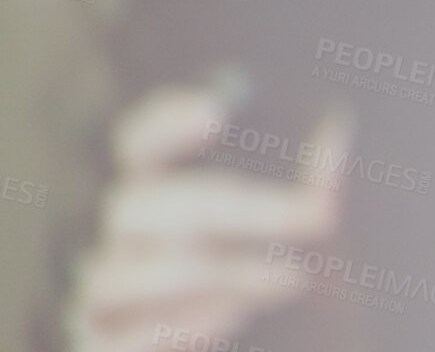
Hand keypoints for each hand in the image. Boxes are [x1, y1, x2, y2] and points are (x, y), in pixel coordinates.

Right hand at [64, 82, 349, 351]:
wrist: (199, 327)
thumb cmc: (238, 254)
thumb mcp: (271, 213)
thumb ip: (302, 179)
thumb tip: (336, 134)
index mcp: (138, 178)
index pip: (134, 138)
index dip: (165, 122)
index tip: (216, 111)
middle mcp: (102, 226)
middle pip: (147, 204)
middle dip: (243, 210)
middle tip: (320, 215)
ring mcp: (93, 282)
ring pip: (134, 272)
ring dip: (224, 272)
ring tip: (293, 275)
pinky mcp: (95, 338)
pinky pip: (122, 336)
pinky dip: (180, 325)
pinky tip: (234, 314)